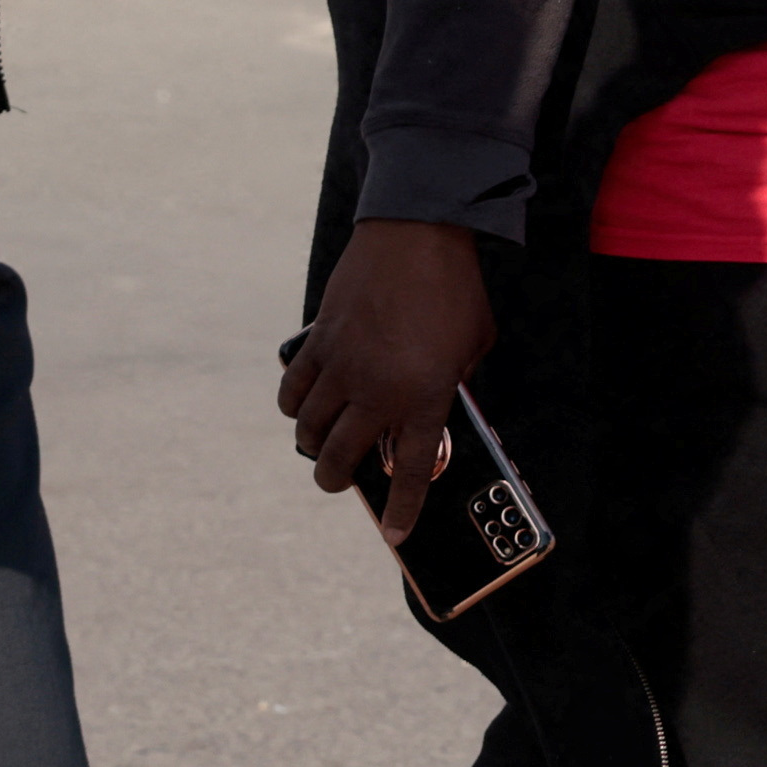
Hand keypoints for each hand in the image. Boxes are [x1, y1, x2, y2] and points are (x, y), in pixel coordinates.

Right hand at [279, 216, 493, 543]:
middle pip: (342, 459)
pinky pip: (293, 390)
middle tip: (339, 481)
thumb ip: (455, 382)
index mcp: (426, 398)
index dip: (402, 510)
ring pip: (309, 429)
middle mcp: (379, 391)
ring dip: (313, 445)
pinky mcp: (320, 341)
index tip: (395, 534)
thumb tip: (434, 406)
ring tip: (322, 444)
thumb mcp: (474, 345)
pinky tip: (301, 407)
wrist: (418, 232)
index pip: (412, 473)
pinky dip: (293, 407)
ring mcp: (343, 367)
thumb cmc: (454, 288)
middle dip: (337, 481)